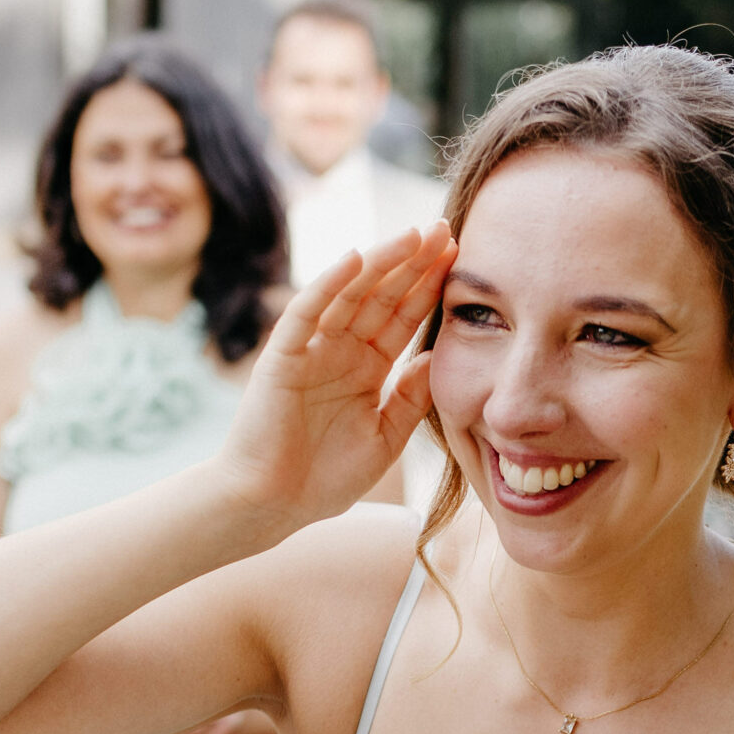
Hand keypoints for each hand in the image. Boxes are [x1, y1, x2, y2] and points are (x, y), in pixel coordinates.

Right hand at [216, 224, 455, 527]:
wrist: (274, 506)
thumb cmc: (324, 479)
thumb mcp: (385, 437)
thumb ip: (410, 398)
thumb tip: (434, 355)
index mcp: (366, 368)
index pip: (402, 317)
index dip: (429, 286)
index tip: (459, 256)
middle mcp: (340, 351)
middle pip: (381, 296)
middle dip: (412, 263)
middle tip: (444, 228)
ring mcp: (311, 350)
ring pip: (349, 294)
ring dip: (380, 263)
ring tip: (412, 235)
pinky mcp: (282, 356)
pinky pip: (307, 312)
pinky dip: (329, 285)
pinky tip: (355, 260)